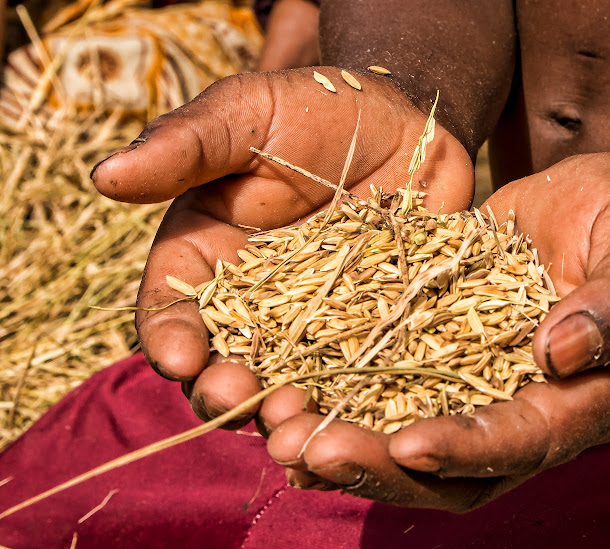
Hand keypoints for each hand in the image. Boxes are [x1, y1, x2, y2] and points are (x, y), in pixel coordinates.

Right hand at [91, 68, 473, 425]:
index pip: (170, 308)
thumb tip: (105, 176)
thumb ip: (185, 146)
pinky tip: (361, 419)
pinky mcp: (375, 327)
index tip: (178, 358)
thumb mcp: (247, 113)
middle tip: (239, 399)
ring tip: (298, 421)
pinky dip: (357, 400)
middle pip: (225, 361)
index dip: (168, 338)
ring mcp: (317, 321)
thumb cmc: (314, 107)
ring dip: (287, 410)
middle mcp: (255, 301)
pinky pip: (362, 374)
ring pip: (290, 382)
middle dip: (224, 389)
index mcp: (207, 255)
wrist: (403, 119)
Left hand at [262, 152, 609, 510]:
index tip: (408, 445)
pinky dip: (339, 394)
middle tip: (309, 449)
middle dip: (381, 467)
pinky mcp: (441, 354)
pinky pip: (387, 387)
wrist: (600, 204)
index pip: (526, 442)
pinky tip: (285, 385)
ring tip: (278, 430)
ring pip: (409, 441)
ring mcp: (480, 388)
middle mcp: (529, 412)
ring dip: (345, 443)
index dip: (469, 450)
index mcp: (589, 402)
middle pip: (454, 471)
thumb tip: (563, 352)